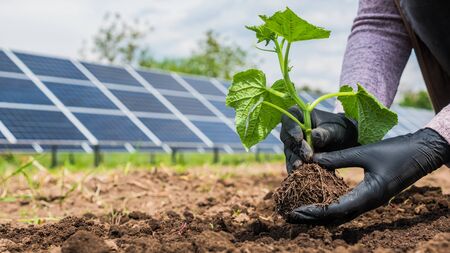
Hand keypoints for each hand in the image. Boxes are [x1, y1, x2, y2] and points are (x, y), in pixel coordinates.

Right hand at [280, 106, 357, 172]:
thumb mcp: (335, 130)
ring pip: (289, 152)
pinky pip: (293, 163)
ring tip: (301, 168)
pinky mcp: (296, 157)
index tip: (299, 138)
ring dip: (294, 160)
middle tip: (307, 156)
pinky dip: (296, 170)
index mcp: (300, 115)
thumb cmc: (339, 129)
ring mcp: (293, 144)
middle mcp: (292, 129)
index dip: (291, 128)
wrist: (344, 141)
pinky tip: (299, 176)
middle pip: (287, 138)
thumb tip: (314, 137)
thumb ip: (325, 133)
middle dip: (296, 148)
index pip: (289, 118)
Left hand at [286, 128, 449, 224]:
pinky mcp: (369, 196)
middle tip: (290, 215)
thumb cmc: (395, 152)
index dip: (313, 212)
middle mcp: (367, 203)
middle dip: (312, 217)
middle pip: (335, 217)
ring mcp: (369, 201)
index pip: (335, 210)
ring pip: (340, 214)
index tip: (295, 211)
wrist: (421, 153)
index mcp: (368, 196)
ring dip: (320, 214)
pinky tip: (318, 200)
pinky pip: (346, 205)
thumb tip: (312, 159)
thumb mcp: (364, 153)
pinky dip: (330, 206)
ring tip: (300, 211)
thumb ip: (338, 158)